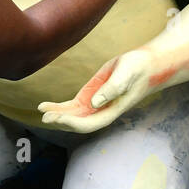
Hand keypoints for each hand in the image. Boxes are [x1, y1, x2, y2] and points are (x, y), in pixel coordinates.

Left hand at [37, 48, 155, 132]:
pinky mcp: (90, 96)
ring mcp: (94, 105)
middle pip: (78, 123)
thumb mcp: (126, 74)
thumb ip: (112, 88)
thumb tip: (95, 103)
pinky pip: (71, 106)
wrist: (146, 64)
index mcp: (112, 111)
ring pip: (72, 116)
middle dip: (61, 122)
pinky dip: (58, 107)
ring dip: (57, 116)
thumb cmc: (138, 68)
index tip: (57, 118)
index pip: (89, 123)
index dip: (72, 123)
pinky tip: (44, 106)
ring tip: (42, 111)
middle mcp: (101, 111)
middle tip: (45, 117)